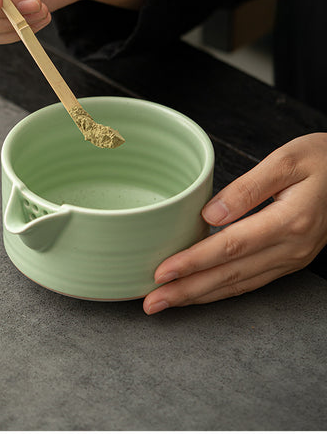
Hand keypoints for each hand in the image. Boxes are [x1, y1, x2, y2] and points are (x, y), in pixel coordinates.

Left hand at [144, 132, 326, 313]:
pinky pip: (252, 282)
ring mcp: (292, 258)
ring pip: (240, 284)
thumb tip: (210, 213)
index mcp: (289, 221)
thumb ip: (248, 187)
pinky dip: (223, 290)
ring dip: (201, 296)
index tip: (163, 272)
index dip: (194, 262)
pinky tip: (201, 292)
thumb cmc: (322, 160)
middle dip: (188, 291)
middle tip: (152, 301)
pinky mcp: (290, 259)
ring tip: (167, 302)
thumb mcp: (287, 160)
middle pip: (231, 275)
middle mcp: (291, 248)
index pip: (231, 247)